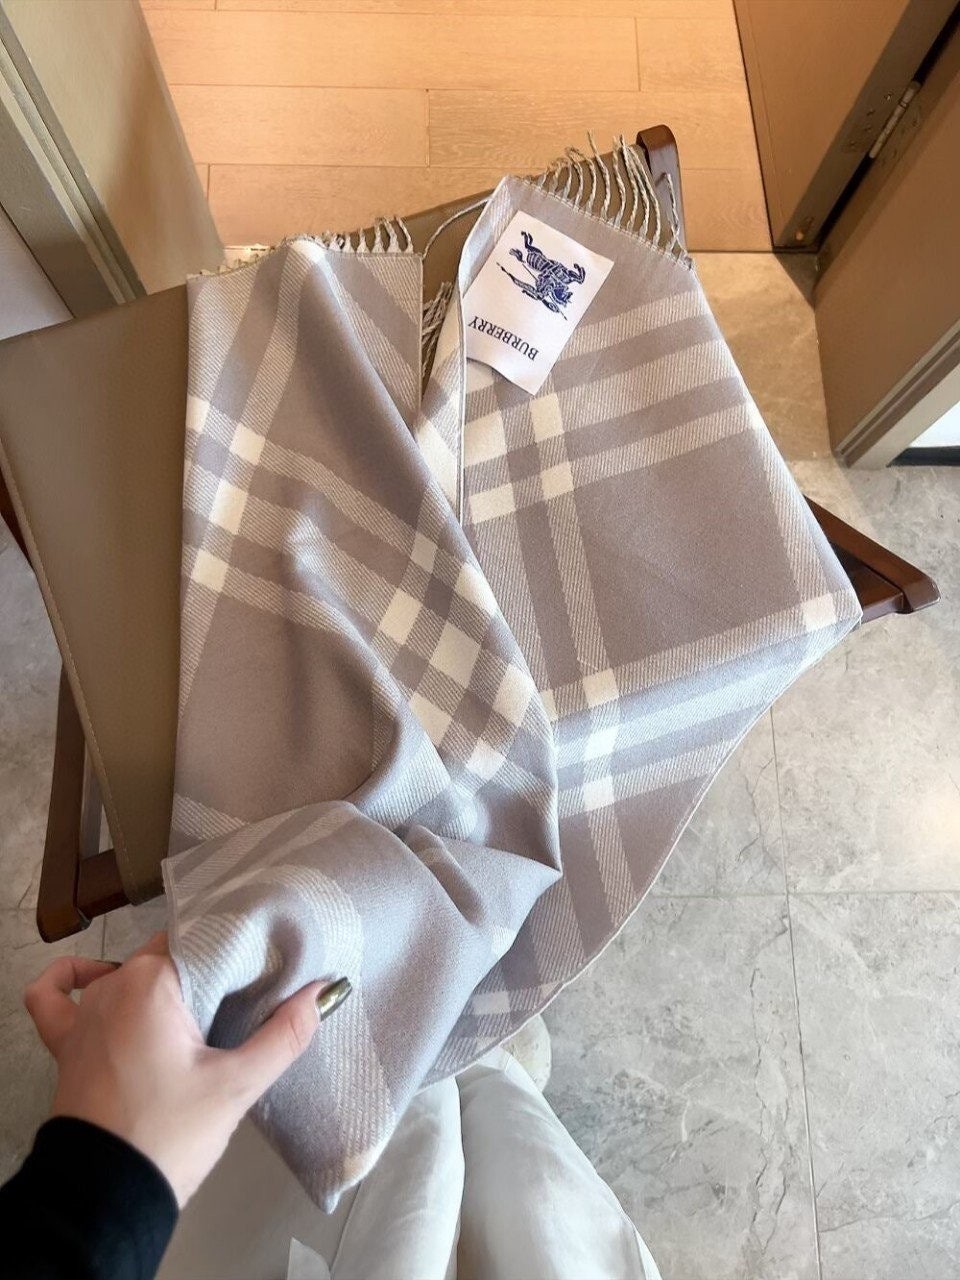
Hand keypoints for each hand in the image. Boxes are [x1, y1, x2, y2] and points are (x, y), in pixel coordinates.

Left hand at [23, 932, 327, 1206]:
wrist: (105, 1198)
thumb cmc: (169, 1135)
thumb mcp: (237, 1085)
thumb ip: (285, 1034)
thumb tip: (324, 992)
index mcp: (153, 983)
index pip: (203, 940)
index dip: (235, 952)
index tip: (262, 970)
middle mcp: (114, 985)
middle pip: (169, 956)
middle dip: (204, 970)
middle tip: (241, 997)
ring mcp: (84, 1014)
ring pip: (125, 972)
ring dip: (158, 980)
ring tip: (195, 1003)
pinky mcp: (65, 1044)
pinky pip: (55, 997)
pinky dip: (71, 979)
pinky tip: (93, 977)